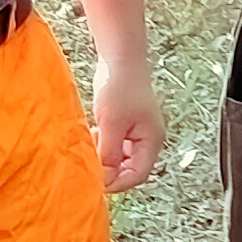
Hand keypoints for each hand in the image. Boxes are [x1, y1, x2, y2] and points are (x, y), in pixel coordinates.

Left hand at [91, 53, 165, 193]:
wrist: (119, 59)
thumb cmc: (119, 87)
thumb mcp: (111, 123)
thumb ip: (109, 153)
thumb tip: (105, 179)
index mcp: (151, 141)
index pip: (137, 175)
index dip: (117, 182)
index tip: (96, 181)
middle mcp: (147, 140)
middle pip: (130, 169)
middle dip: (110, 169)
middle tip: (90, 163)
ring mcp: (137, 133)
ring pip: (121, 158)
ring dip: (105, 157)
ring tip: (91, 143)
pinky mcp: (126, 126)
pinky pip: (115, 146)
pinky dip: (103, 146)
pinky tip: (93, 134)